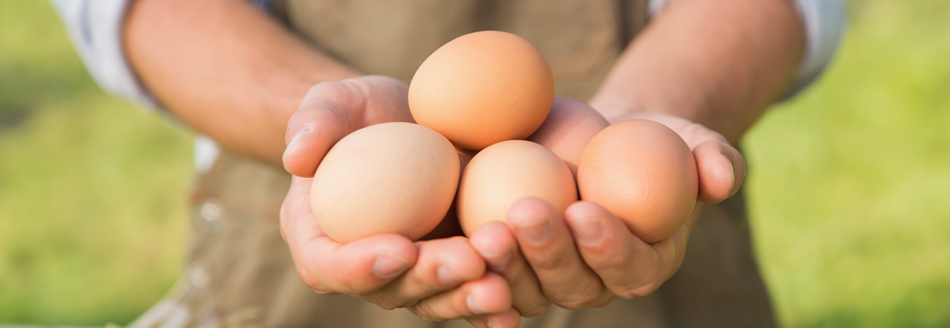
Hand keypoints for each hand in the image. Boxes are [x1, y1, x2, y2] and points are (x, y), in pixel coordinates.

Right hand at [280, 76, 512, 322]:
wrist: (411, 124)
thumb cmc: (363, 114)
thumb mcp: (335, 103)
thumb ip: (314, 122)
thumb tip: (297, 156)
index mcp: (321, 239)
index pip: (329, 266)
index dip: (360, 266)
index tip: (400, 248)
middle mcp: (367, 268)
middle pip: (393, 290)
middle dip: (432, 281)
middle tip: (468, 261)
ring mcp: (414, 274)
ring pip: (438, 300)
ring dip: (469, 297)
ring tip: (501, 287)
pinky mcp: (453, 270)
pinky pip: (471, 292)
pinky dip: (494, 303)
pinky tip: (519, 303)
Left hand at [467, 110, 744, 316]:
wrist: (602, 139)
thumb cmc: (654, 139)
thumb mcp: (690, 139)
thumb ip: (714, 159)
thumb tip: (722, 177)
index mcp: (645, 263)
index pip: (630, 267)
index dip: (609, 246)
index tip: (586, 211)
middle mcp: (598, 284)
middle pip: (573, 285)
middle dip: (548, 254)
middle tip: (525, 213)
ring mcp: (552, 281)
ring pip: (528, 289)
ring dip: (506, 265)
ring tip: (485, 230)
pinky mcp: (516, 267)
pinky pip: (494, 280)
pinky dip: (476, 272)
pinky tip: (456, 249)